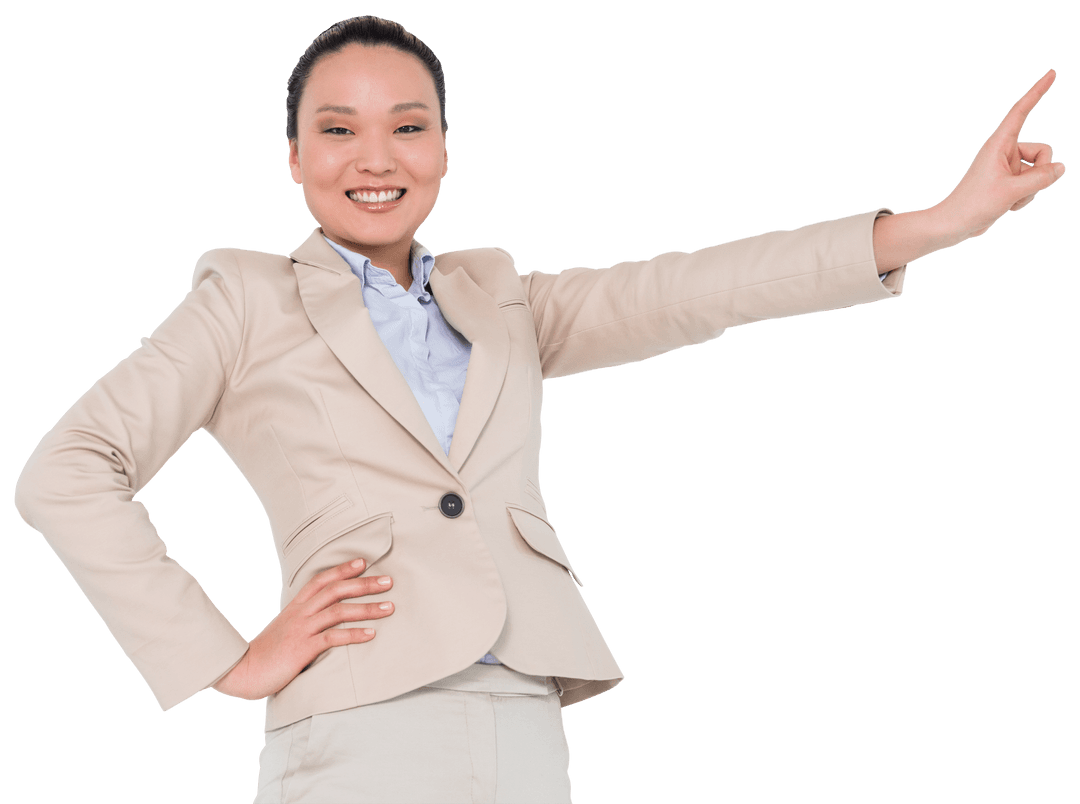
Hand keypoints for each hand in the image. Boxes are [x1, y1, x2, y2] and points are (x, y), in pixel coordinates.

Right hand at [211, 557, 394, 701]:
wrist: (242, 671)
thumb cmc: (268, 653)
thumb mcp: (286, 629)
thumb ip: (305, 620)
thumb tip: (326, 616)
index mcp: (296, 607)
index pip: (321, 580)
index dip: (342, 569)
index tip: (363, 562)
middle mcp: (300, 613)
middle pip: (335, 590)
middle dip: (364, 584)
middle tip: (389, 581)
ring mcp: (301, 629)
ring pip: (338, 611)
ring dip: (366, 608)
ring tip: (389, 608)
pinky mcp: (302, 649)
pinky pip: (332, 637)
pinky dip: (353, 634)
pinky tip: (371, 634)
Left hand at [937, 68, 1064, 240]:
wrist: (953, 225)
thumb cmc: (974, 205)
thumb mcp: (1012, 191)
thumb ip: (1041, 177)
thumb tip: (1060, 168)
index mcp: (998, 144)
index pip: (1021, 111)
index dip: (1037, 92)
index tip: (1052, 73)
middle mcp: (1003, 152)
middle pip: (1043, 151)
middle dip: (1041, 171)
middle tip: (1018, 189)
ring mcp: (1006, 167)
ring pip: (1038, 172)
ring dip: (1030, 190)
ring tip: (1008, 201)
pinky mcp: (1007, 182)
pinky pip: (1030, 185)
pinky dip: (1024, 197)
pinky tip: (1007, 207)